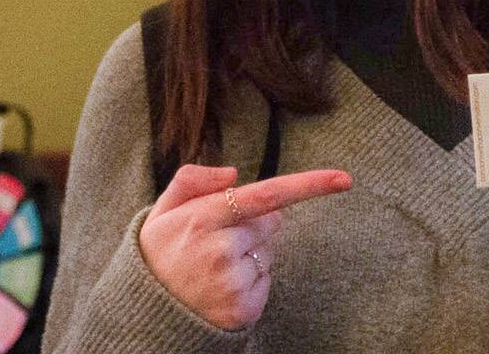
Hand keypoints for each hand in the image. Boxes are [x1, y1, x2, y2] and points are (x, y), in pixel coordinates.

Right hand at [139, 164, 351, 329]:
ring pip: (270, 250)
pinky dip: (251, 279)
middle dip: (254, 223)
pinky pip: (267, 278)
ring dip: (251, 253)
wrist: (145, 315)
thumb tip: (234, 174)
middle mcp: (222, 250)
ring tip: (214, 267)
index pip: (267, 195)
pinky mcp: (246, 307)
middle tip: (216, 240)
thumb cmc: (158, 256)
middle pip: (272, 220)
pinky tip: (221, 286)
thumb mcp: (160, 212)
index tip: (343, 179)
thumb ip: (191, 181)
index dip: (309, 185)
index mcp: (201, 218)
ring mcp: (235, 281)